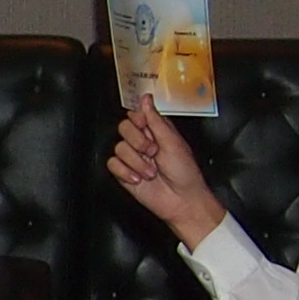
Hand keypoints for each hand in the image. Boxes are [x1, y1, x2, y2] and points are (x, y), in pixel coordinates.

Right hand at [105, 94, 225, 245]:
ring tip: (151, 172)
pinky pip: (113, 165)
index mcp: (156, 131)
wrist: (181, 200)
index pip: (136, 114)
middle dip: (138, 142)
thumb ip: (155, 120)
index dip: (139, 120)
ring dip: (137, 162)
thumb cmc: (185, 173)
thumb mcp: (173, 141)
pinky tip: (138, 178)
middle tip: (152, 152)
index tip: (147, 128)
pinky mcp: (124, 173)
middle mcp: (142, 142)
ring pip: (118, 148)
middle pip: (123, 128)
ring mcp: (133, 158)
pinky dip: (126, 173)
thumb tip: (146, 99)